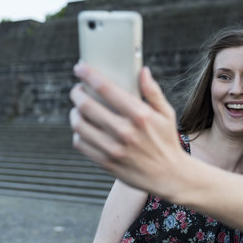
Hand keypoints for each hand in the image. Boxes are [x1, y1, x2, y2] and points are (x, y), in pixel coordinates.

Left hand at [69, 63, 186, 195]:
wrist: (168, 175)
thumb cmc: (167, 140)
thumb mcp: (166, 114)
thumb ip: (153, 92)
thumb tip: (143, 71)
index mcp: (140, 115)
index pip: (106, 89)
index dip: (89, 75)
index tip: (80, 67)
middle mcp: (124, 131)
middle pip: (87, 105)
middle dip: (77, 92)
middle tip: (77, 89)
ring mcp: (113, 149)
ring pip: (79, 124)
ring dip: (74, 112)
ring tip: (78, 108)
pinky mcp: (105, 162)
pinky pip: (80, 143)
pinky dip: (78, 132)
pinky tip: (83, 127)